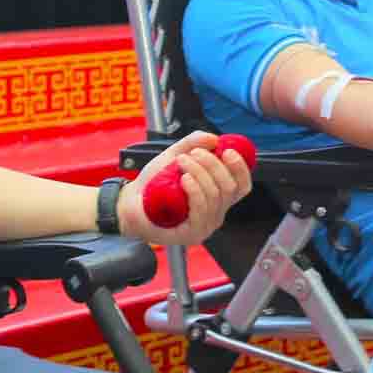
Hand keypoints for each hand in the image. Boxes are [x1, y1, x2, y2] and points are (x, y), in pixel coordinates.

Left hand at [117, 131, 252, 245]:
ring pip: (214, 195)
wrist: (130, 202)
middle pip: (228, 187)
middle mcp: (216, 213)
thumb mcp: (174, 156)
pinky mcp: (192, 233)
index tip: (227, 150)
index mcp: (217, 198)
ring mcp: (205, 226)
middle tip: (193, 153)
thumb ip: (193, 144)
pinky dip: (195, 190)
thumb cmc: (154, 184)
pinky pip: (201, 209)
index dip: (240, 168)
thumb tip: (214, 139)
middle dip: (213, 164)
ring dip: (199, 172)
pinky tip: (184, 179)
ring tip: (181, 162)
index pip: (242, 186)